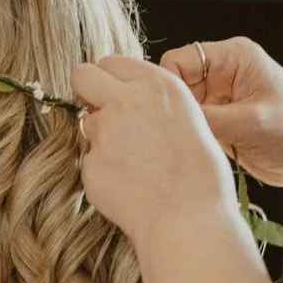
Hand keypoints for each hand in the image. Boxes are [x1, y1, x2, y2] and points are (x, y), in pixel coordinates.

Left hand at [70, 54, 241, 246]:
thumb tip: (124, 99)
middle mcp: (126, 100)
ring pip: (86, 123)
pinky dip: (103, 172)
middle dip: (87, 91)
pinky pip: (89, 160)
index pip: (111, 62)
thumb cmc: (200, 176)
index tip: (116, 96)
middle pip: (82, 75)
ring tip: (134, 165)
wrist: (190, 220)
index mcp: (158, 85)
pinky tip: (129, 186)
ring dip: (101, 138)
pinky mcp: (90, 163)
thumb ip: (153, 103)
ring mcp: (104, 132)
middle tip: (102, 114)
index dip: (111, 80)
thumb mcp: (188, 119)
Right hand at [156, 37, 282, 213]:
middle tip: (177, 133)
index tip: (166, 112)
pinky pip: (193, 126)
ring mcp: (221, 100)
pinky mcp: (221, 123)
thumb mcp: (249, 123)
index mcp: (234, 57)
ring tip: (192, 145)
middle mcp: (223, 74)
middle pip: (176, 85)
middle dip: (175, 109)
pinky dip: (191, 138)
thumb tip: (166, 115)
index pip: (179, 60)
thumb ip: (206, 117)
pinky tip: (196, 151)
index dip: (167, 84)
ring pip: (182, 108)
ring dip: (184, 126)